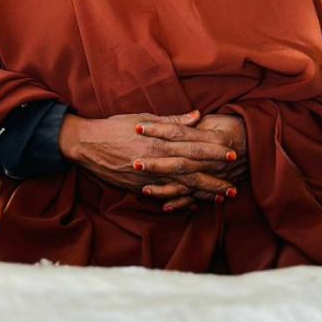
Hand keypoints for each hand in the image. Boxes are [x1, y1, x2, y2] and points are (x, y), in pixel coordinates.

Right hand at [59, 109, 236, 200]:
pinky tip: (195, 205)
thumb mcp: (143, 116)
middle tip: (235, 181)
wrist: (87, 144)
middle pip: (192, 169)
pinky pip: (165, 196)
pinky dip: (182, 201)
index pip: (193, 146)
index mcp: (159, 140)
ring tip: (223, 197)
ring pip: (182, 187)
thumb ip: (172, 120)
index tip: (231, 153)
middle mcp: (156, 160)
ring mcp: (148, 177)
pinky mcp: (139, 187)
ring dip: (203, 192)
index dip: (213, 151)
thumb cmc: (115, 126)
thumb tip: (198, 116)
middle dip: (215, 176)